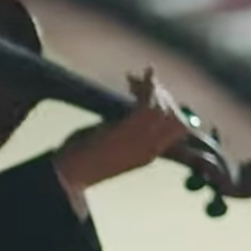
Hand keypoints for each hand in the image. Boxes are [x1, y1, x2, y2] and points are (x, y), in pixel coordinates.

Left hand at [52, 68, 186, 192]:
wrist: (69, 172)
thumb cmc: (84, 160)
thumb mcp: (112, 146)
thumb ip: (128, 130)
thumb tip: (136, 106)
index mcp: (150, 154)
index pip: (181, 127)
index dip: (175, 107)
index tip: (158, 92)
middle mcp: (151, 148)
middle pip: (178, 117)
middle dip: (165, 96)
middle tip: (142, 84)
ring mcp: (141, 141)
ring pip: (164, 109)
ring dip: (153, 90)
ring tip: (133, 81)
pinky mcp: (127, 130)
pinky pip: (147, 104)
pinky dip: (145, 87)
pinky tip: (132, 79)